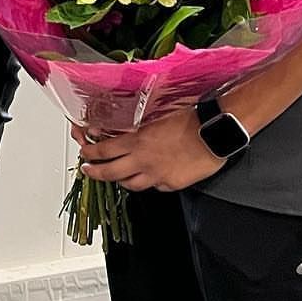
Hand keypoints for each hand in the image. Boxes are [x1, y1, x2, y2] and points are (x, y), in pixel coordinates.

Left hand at [72, 110, 224, 193]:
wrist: (216, 132)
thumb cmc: (191, 118)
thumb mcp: (158, 114)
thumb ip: (139, 123)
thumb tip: (125, 125)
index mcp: (137, 141)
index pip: (104, 150)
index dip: (90, 153)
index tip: (85, 153)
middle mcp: (144, 161)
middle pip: (110, 173)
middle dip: (94, 172)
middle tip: (88, 170)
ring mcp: (157, 175)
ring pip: (131, 184)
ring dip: (121, 180)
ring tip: (118, 176)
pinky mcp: (172, 184)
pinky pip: (154, 186)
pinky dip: (148, 182)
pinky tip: (149, 176)